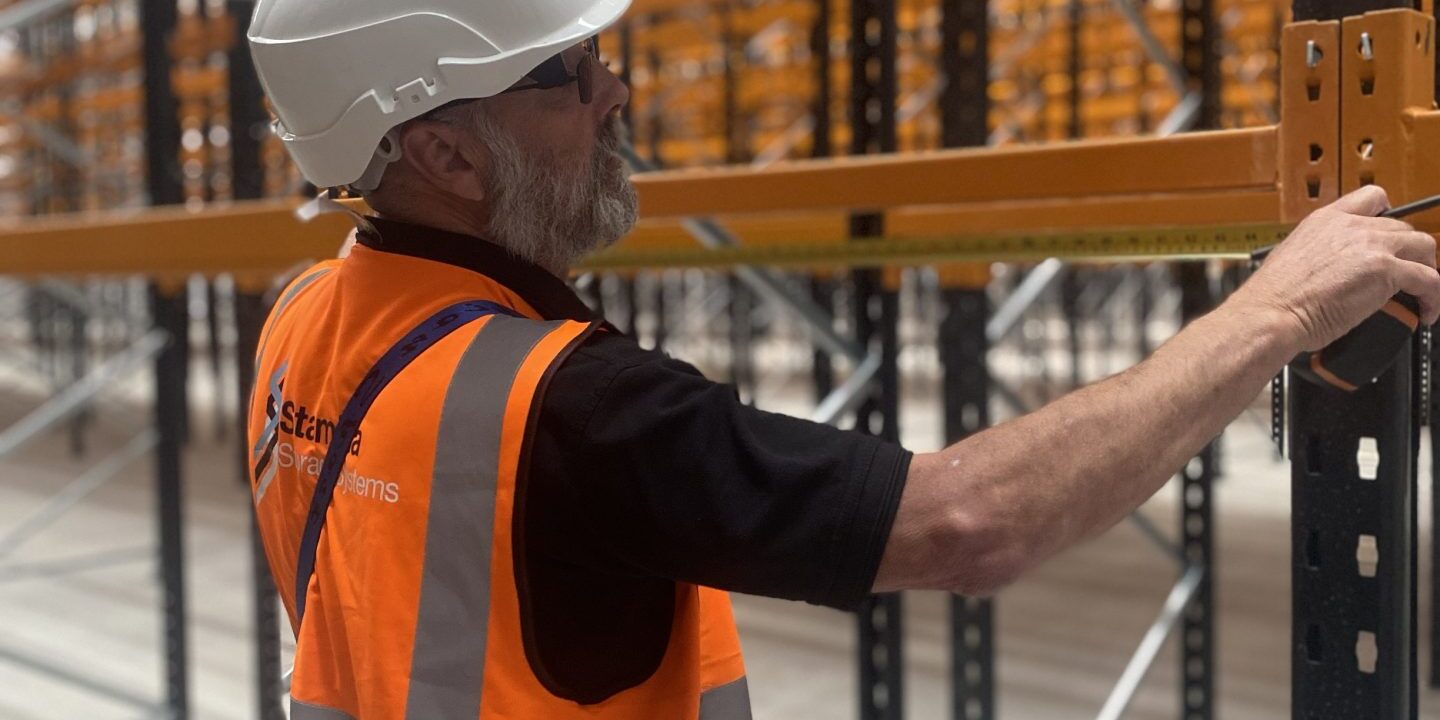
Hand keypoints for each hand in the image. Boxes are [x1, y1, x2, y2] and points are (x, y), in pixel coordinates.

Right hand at [1232, 185, 1439, 351]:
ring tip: (1422, 291)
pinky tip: (1428, 311)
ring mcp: (1372, 246)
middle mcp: (1351, 226)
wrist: (1271, 312)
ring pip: (1423, 246)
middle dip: (1409, 251)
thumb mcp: (1292, 258)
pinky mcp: (1386, 271)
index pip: (1373, 198)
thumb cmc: (1274, 297)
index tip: (1389, 234)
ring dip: (1427, 268)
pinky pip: (1429, 279)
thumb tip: (1331, 270)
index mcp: (1325, 220)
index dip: (1389, 215)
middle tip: (1407, 273)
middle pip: (1403, 227)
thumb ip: (1318, 254)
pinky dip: (1434, 297)